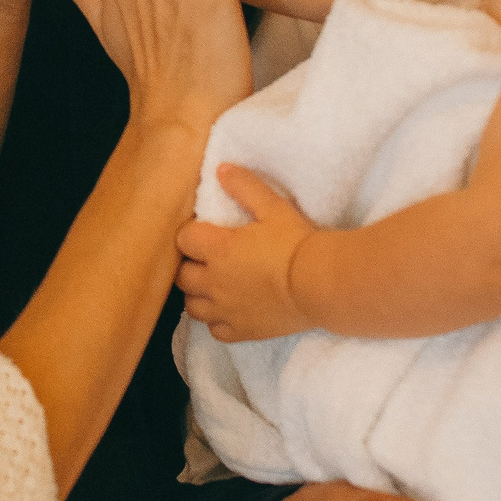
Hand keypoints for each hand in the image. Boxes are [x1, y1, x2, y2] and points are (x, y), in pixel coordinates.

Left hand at [177, 165, 315, 339]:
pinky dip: (218, 320)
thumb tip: (221, 169)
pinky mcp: (240, 331)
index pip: (183, 239)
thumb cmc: (295, 242)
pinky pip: (215, 330)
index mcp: (217, 248)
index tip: (207, 233)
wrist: (318, 284)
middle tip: (211, 260)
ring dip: (199, 295)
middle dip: (191, 265)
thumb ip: (245, 187)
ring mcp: (225, 310)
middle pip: (182, 276)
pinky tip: (231, 310)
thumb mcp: (272, 207)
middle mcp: (213, 282)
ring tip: (217, 286)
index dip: (193, 234)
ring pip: (192, 306)